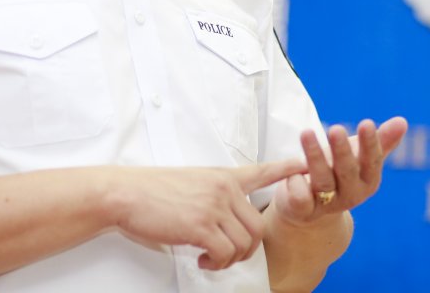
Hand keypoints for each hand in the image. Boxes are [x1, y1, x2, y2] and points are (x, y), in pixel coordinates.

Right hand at [112, 157, 306, 270]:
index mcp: (221, 177)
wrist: (124, 193)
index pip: (261, 172)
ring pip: (245, 243)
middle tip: (225, 254)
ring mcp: (214, 205)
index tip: (304, 165)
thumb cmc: (150, 192)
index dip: (286, 170)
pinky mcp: (201, 224)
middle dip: (246, 249)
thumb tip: (220, 220)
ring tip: (210, 258)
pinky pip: (225, 253)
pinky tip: (203, 259)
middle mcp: (223, 189)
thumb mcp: (189, 183)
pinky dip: (217, 263)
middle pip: (257, 226)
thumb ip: (212, 196)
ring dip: (230, 259)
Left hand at [272, 117, 407, 225]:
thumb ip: (381, 141)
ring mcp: (327, 204)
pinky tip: (293, 167)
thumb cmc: (339, 173)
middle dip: (341, 150)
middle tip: (336, 128)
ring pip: (322, 180)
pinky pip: (300, 197)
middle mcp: (350, 194)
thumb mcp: (360, 157)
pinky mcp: (304, 210)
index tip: (367, 123)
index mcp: (368, 181)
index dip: (370, 144)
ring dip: (314, 156)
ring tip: (306, 132)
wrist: (312, 208)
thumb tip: (402, 121)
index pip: (371, 161)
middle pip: (346, 171)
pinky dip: (295, 182)